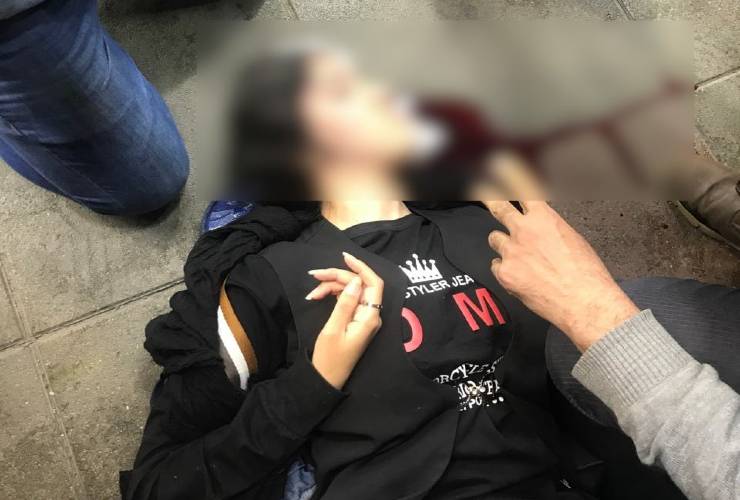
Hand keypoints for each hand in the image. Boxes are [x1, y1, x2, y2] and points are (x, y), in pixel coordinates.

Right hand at [307, 252, 383, 388]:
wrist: (326, 380)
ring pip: (350, 291)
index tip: (344, 257)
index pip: (372, 283)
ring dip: (331, 287)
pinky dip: (333, 295)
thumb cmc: (329, 358)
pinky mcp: (354, 321)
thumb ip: (345, 303)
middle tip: (314, 276)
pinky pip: (347, 300)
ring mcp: (363, 318)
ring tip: (312, 293)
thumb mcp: (333, 329)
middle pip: (358, 285)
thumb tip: (355, 281)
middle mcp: (370, 315)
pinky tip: (317, 296)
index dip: (360, 267)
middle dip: (337, 277)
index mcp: (370, 317)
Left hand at [479, 158, 638, 350]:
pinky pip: (497, 266)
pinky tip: (521, 277)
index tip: (499, 164)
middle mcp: (523, 230)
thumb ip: (548, 228)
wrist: (583, 301)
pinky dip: (505, 270)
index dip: (508, 174)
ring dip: (503, 245)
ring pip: (495, 240)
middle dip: (488, 197)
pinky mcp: (505, 273)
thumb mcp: (571, 238)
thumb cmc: (586, 273)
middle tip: (480, 189)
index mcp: (544, 218)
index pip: (522, 187)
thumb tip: (538, 228)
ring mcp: (511, 251)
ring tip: (521, 257)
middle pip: (498, 207)